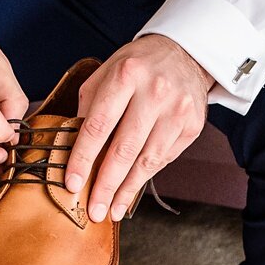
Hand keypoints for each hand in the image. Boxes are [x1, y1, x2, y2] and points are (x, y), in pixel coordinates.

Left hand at [64, 35, 213, 222]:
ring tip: (111, 210)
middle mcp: (154, 92)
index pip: (98, 125)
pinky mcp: (192, 125)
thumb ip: (89, 106)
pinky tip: (130, 193)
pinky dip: (144, 179)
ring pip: (147, 160)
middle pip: (124, 149)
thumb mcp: (107, 73)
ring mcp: (177, 110)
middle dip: (105, 185)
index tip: (72, 184)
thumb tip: (73, 146)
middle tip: (93, 210)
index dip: (82, 159)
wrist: (185, 54)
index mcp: (126, 76)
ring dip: (126, 190)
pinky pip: (164, 159)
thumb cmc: (137, 67)